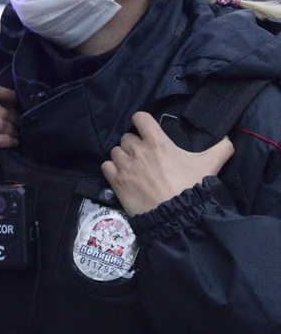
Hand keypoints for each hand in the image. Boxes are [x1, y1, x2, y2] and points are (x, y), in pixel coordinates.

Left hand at [101, 112, 234, 216]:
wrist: (176, 216)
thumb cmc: (192, 188)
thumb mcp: (210, 165)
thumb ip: (220, 149)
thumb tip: (227, 139)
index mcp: (158, 142)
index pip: (140, 118)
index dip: (141, 121)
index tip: (145, 129)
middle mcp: (138, 150)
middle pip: (126, 137)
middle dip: (134, 143)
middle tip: (143, 155)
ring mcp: (125, 166)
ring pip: (115, 151)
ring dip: (122, 156)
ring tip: (132, 166)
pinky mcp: (116, 181)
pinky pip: (105, 166)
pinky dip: (111, 168)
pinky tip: (121, 175)